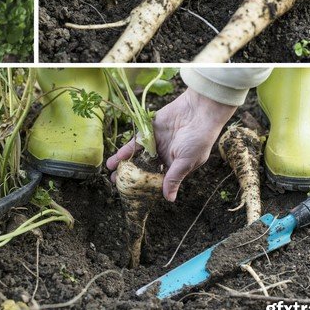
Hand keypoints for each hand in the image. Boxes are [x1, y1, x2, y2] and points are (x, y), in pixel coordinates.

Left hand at [107, 89, 235, 201]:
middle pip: (144, 169)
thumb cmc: (198, 139)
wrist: (199, 110)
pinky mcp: (150, 130)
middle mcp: (164, 155)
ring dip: (125, 164)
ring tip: (110, 174)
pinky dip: (126, 150)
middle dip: (131, 177)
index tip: (132, 194)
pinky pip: (136, 142)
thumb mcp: (186, 161)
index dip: (145, 187)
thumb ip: (173, 178)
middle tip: (117, 185)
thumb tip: (169, 199)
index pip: (157, 180)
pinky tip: (116, 158)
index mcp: (175, 166)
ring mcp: (156, 142)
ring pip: (138, 156)